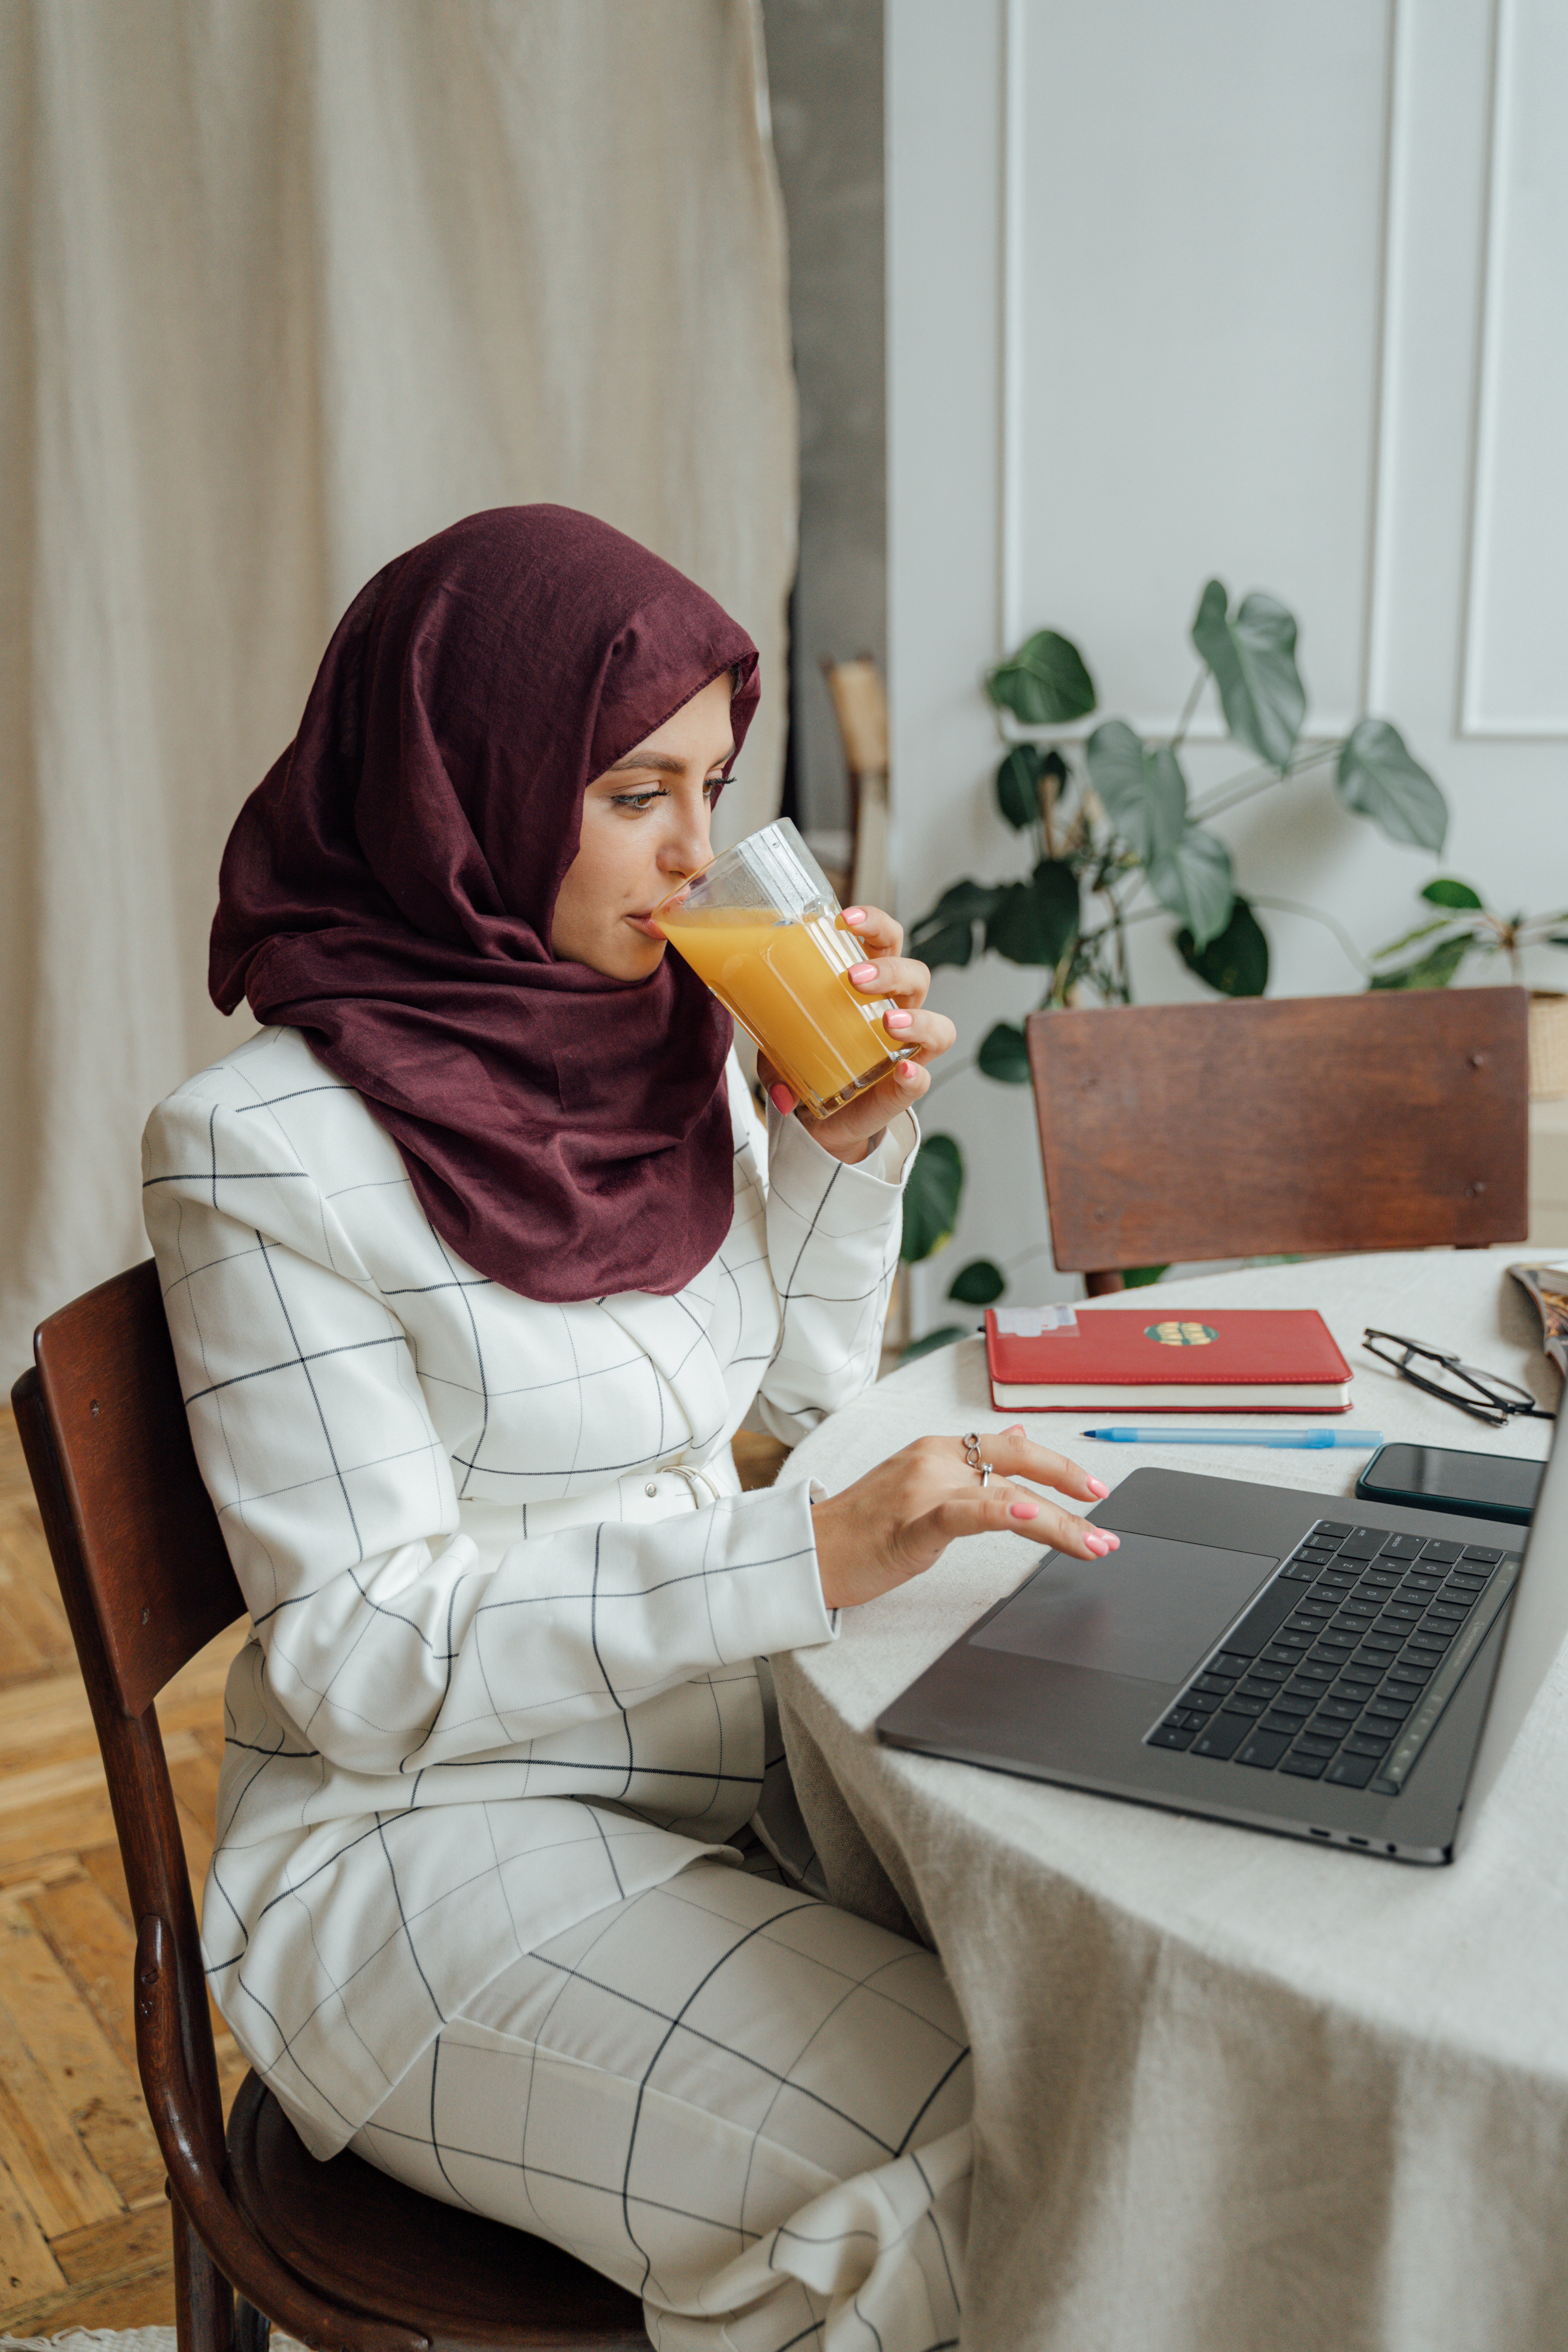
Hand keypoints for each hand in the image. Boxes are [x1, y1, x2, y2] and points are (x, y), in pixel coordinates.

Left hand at [757, 904, 956, 1164]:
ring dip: (916, 1020)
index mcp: (871, 986)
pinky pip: (921, 1080)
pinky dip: (915, 1075)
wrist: (817, 1121)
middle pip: (916, 975)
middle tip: (853, 978)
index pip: (886, 941)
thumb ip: (774, 1066)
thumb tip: (779, 1092)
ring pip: (938, 1026)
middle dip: (890, 970)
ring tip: (887, 1022)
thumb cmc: (806, 1066)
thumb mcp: (779, 1056)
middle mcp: (897, 1011)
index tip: (845, 919)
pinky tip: (902, 1070)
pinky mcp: (903, 1089)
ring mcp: (906, 1051)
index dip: (874, 924)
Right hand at [809, 1426, 1118, 1610]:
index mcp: (937, 1450)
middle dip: (1070, 1494)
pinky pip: (963, 1514)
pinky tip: (1027, 1513)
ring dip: (1057, 1523)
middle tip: (1106, 1524)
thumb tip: (1018, 1437)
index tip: (1093, 1489)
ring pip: (1005, 1496)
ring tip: (1092, 1543)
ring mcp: (923, 1490)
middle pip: (1018, 1468)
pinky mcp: (911, 1524)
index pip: (1012, 1448)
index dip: (1059, 1466)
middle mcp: (934, 1460)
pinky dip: (999, 1511)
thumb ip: (968, 1463)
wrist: (808, 1551)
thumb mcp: (919, 1481)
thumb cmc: (861, 1525)